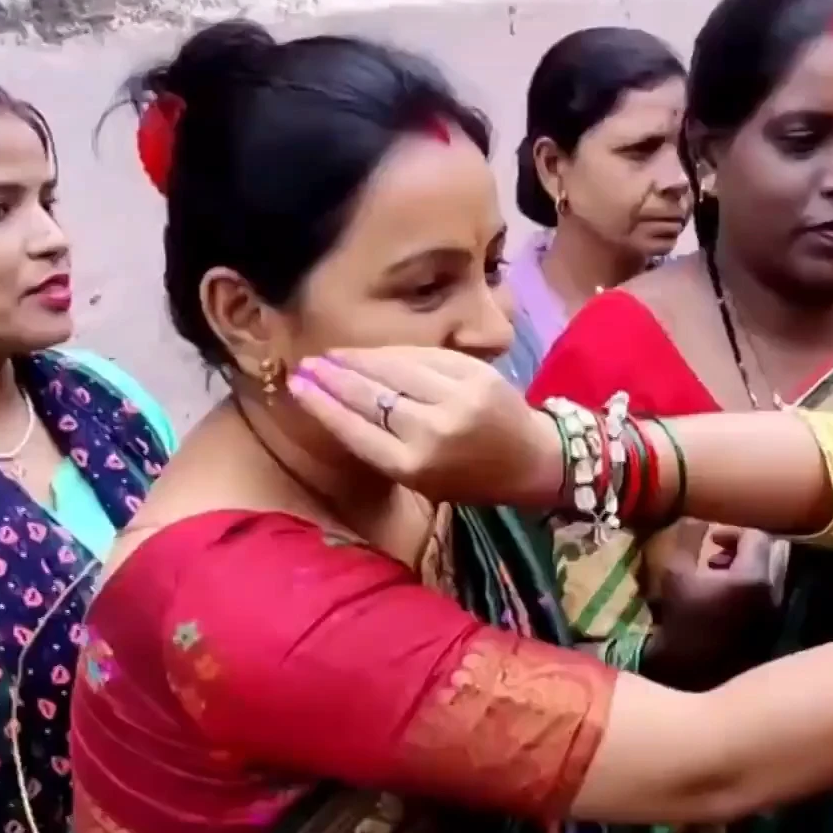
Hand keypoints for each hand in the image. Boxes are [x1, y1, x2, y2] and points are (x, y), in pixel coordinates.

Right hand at [289, 347, 563, 506]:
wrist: (534, 460)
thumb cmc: (471, 477)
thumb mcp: (422, 479)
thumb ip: (383, 446)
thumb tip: (336, 403)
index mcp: (414, 467)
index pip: (355, 429)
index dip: (322, 405)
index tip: (297, 386)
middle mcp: (432, 432)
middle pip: (370, 395)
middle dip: (334, 376)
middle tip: (308, 365)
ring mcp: (457, 399)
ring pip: (394, 368)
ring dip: (359, 359)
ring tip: (334, 355)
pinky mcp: (476, 374)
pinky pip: (424, 357)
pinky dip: (395, 353)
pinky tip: (374, 353)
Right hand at [651, 520, 785, 673]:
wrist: (690, 677)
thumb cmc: (680, 627)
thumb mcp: (675, 577)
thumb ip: (686, 542)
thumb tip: (693, 521)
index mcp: (755, 577)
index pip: (756, 536)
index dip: (732, 531)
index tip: (711, 539)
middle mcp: (775, 592)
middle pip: (775, 551)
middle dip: (749, 546)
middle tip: (721, 552)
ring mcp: (776, 612)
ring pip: (775, 573)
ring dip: (751, 566)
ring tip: (719, 574)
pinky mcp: (771, 629)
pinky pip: (770, 594)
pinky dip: (753, 586)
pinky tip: (725, 598)